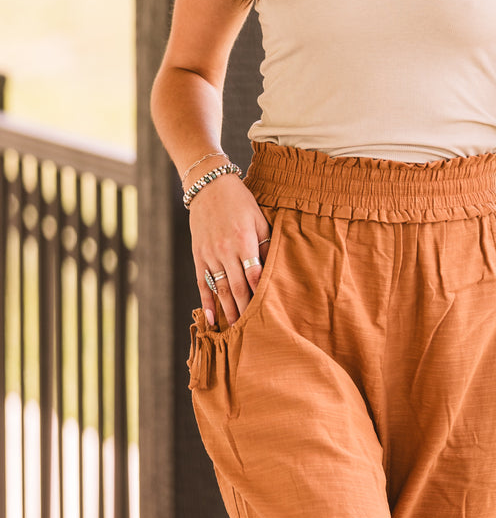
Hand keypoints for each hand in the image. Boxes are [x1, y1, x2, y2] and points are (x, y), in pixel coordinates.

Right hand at [188, 175, 270, 326]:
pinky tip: (211, 318)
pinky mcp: (198, 255)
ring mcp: (210, 254)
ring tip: (236, 331)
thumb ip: (266, 243)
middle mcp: (226, 250)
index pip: (255, 275)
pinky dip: (206, 302)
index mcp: (244, 241)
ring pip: (220, 289)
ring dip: (228, 311)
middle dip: (246, 310)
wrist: (209, 186)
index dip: (261, 295)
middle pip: (238, 288)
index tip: (269, 312)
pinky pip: (202, 283)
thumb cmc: (240, 201)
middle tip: (255, 331)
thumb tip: (274, 267)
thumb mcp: (259, 218)